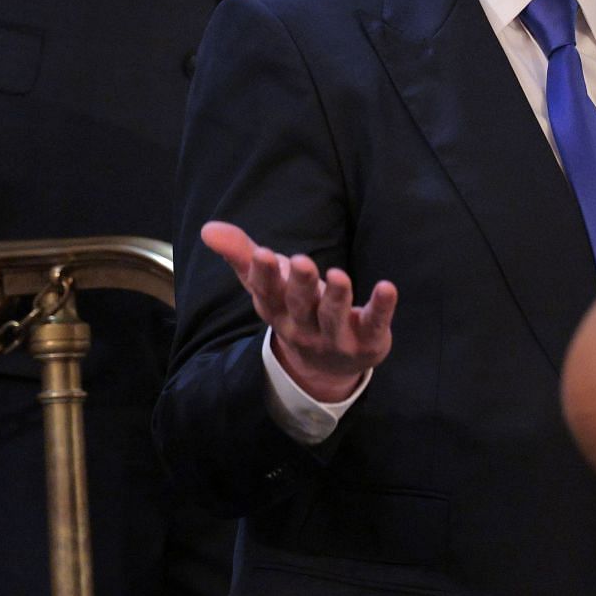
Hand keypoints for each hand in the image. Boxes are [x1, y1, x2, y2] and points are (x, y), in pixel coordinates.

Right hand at [200, 221, 395, 403]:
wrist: (326, 366)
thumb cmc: (295, 310)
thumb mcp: (268, 284)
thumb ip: (242, 255)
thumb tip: (208, 228)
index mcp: (277, 311)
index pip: (267, 293)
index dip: (264, 275)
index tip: (263, 254)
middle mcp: (302, 326)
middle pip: (300, 305)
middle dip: (301, 285)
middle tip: (302, 261)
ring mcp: (334, 338)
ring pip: (333, 318)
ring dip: (336, 297)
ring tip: (340, 275)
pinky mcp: (367, 341)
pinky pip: (374, 324)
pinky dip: (380, 308)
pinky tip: (387, 287)